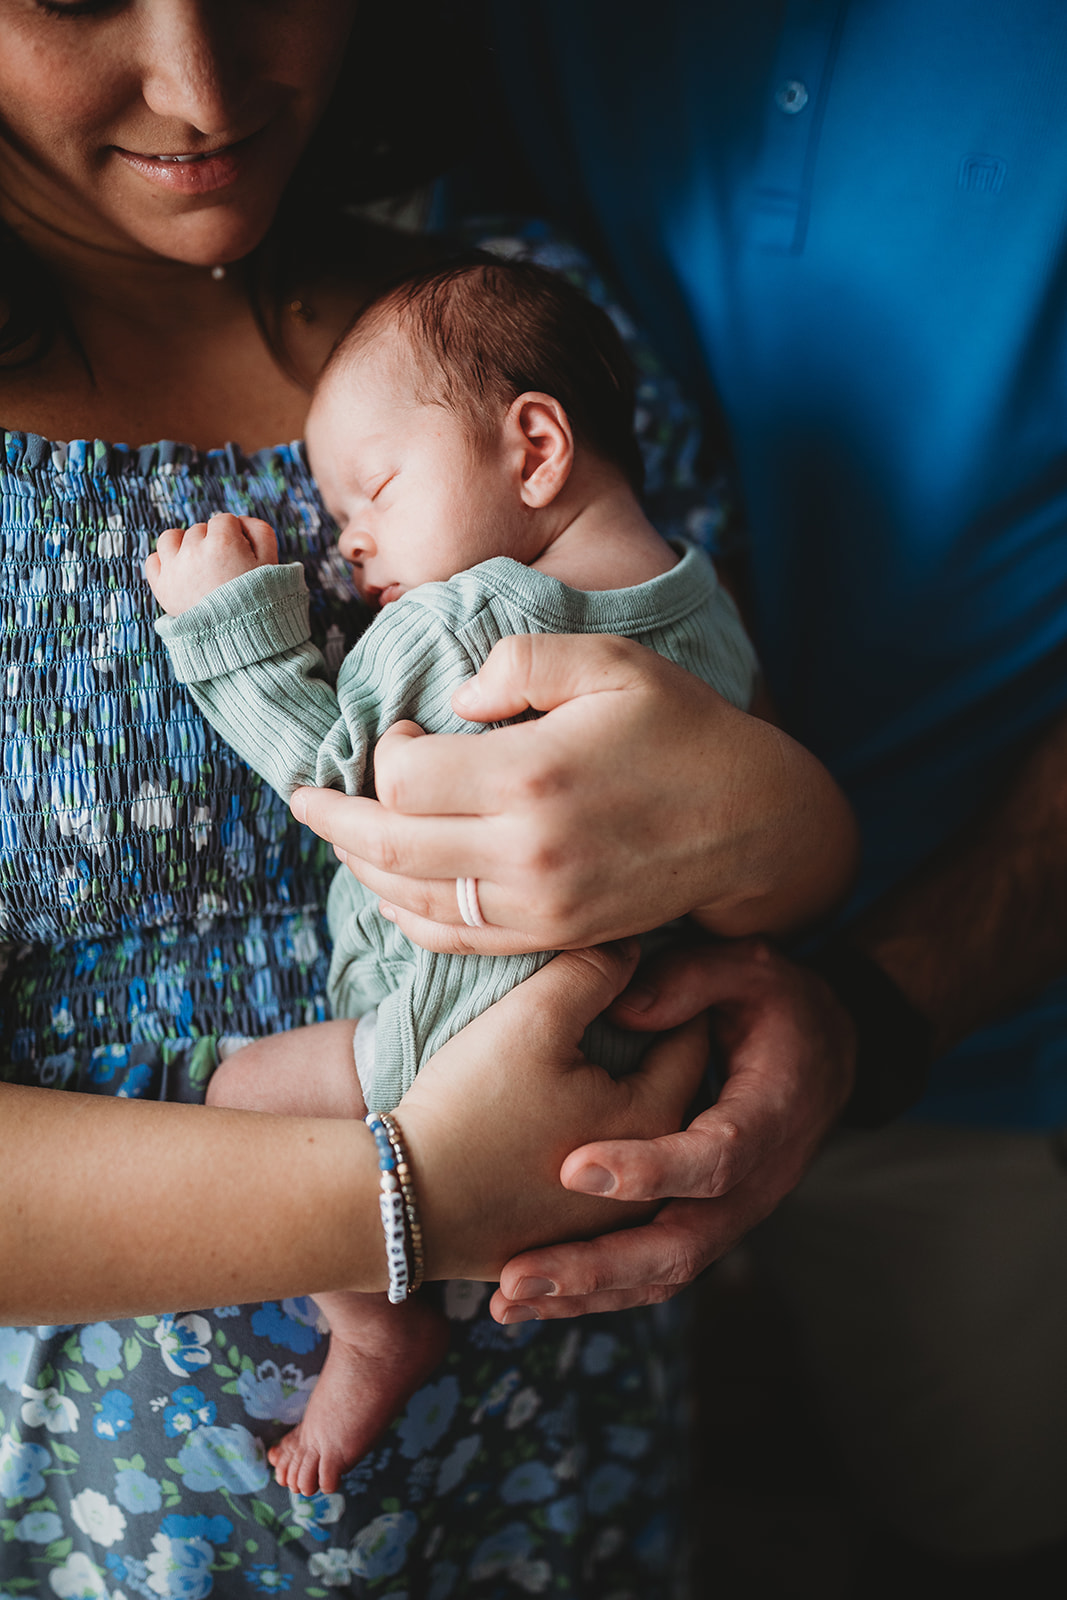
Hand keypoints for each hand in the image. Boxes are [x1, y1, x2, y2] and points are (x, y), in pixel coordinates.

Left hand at [144, 511, 277, 614]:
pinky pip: (153, 560)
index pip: (224, 521)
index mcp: (223, 541)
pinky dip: (164, 562)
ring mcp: (173, 568)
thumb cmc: (260, 601)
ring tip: (199, 564)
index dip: (236, 536)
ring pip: (171, 538)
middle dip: (212, 544)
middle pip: (200, 530)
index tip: (242, 556)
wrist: (240, 641)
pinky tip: (181, 572)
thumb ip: (260, 531)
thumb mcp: (272, 562)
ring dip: (184, 545)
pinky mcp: (161, 587)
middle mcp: (194, 550)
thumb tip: (239, 520)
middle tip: (225, 569)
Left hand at [291, 633, 856, 952]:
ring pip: (412, 898)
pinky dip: (409, 917)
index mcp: (533, 774)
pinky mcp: (553, 936)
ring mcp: (538, 905)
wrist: (755, 825)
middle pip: (390, 844)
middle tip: (304, 798)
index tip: (399, 733)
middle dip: (333, 820)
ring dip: (363, 867)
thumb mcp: (613, 663)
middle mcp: (527, 851)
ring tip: (339, 837)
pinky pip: (454, 940)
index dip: (382, 753)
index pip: (405, 777)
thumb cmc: (683, 731)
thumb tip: (453, 699)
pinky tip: (391, 891)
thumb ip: (521, 661)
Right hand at [396, 939, 709, 1281]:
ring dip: (618, 1089)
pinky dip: (589, 1135)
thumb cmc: (470, 1105)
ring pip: (632, 1128)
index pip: (692, 1035)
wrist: (400, 1203)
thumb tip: (634, 946)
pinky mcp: (568, 1236)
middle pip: (666, 1085)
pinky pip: (597, 1168)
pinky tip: (550, 1108)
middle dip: (649, 1041)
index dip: (668, 991)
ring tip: (583, 1050)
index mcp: (657, 1121)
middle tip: (615, 1000)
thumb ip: (595, 969)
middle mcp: (651, 1181)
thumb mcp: (534, 1017)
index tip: (637, 965)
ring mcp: (610, 1217)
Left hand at [488, 938, 854, 1319]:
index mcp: (770, 1116)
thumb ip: (692, 981)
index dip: (649, 1169)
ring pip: (663, 1274)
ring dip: (585, 1292)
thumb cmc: (778, 1006)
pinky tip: (531, 1299)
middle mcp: (755, 1184)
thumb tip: (625, 1010)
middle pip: (682, 1246)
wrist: (826, 1058)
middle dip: (598, 1266)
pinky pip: (653, 1273)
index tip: (573, 1168)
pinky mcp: (703, 1225)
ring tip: (509, 1300)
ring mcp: (730, 1215)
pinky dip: (594, 1292)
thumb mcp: (751, 969)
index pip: (714, 1158)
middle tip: (519, 1275)